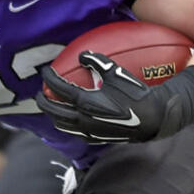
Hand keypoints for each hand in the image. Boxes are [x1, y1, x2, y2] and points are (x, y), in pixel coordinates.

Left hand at [37, 51, 193, 143]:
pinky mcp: (97, 138)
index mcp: (85, 101)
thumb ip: (97, 62)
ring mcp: (89, 131)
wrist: (152, 118)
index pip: (59, 89)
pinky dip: (68, 125)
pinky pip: (75, 133)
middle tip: (41, 94)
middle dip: (43, 102)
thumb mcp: (116, 72)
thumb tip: (83, 55)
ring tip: (52, 108)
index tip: (46, 72)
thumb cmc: (136, 93)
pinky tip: (71, 120)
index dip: (49, 79)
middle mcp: (83, 118)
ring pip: (62, 125)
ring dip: (53, 116)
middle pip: (54, 111)